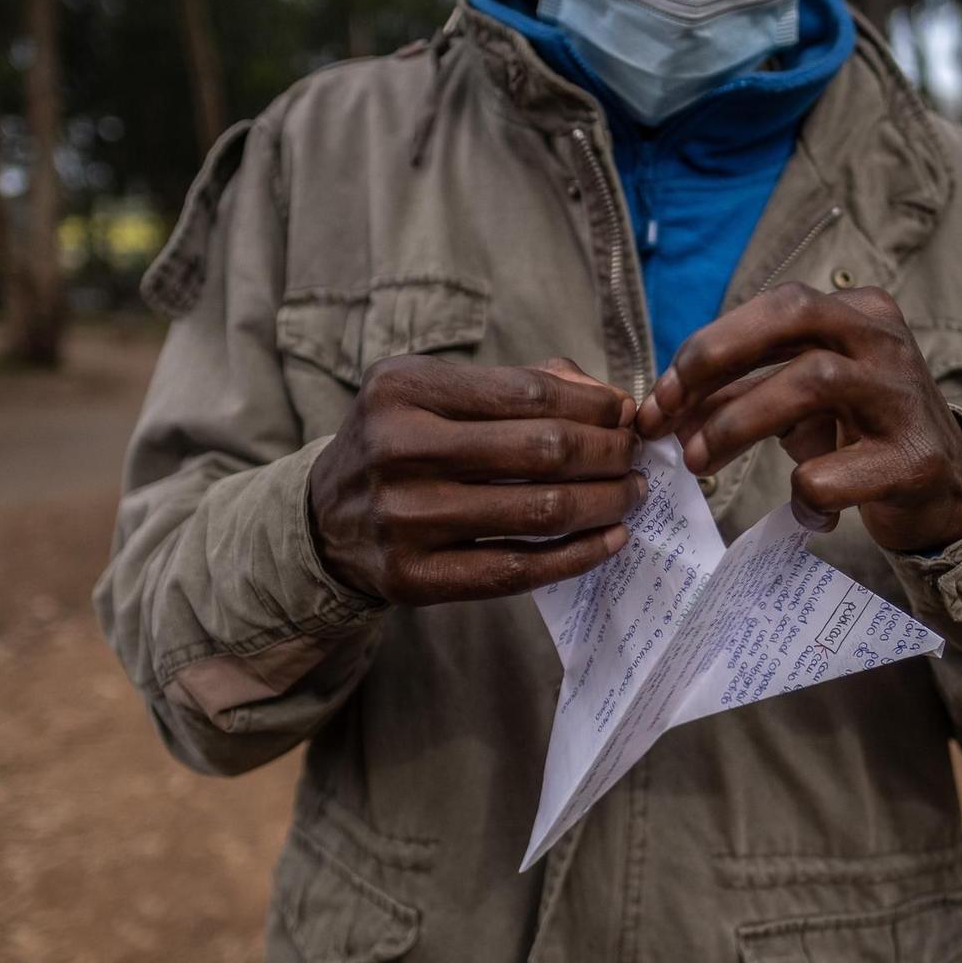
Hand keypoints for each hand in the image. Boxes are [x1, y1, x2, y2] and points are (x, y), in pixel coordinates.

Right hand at [308, 356, 645, 605]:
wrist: (325, 521)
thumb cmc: (403, 444)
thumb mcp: (436, 394)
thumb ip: (522, 384)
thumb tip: (612, 400)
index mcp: (403, 388)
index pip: (529, 394)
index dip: (594, 407)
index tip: (628, 416)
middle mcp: (397, 449)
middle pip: (542, 451)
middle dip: (609, 454)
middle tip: (636, 459)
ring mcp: (402, 519)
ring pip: (539, 512)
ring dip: (604, 503)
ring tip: (630, 495)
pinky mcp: (412, 578)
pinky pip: (516, 570)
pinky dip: (576, 556)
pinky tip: (609, 540)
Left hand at [635, 284, 961, 552]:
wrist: (945, 490)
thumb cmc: (858, 433)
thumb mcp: (799, 402)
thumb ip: (740, 392)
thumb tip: (663, 410)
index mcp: (856, 313)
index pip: (773, 308)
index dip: (706, 348)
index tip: (660, 397)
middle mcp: (883, 341)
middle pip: (793, 316)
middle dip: (718, 356)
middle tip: (671, 410)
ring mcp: (903, 395)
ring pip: (811, 380)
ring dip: (739, 421)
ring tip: (700, 462)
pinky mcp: (914, 459)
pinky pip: (837, 469)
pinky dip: (802, 491)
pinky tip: (801, 508)